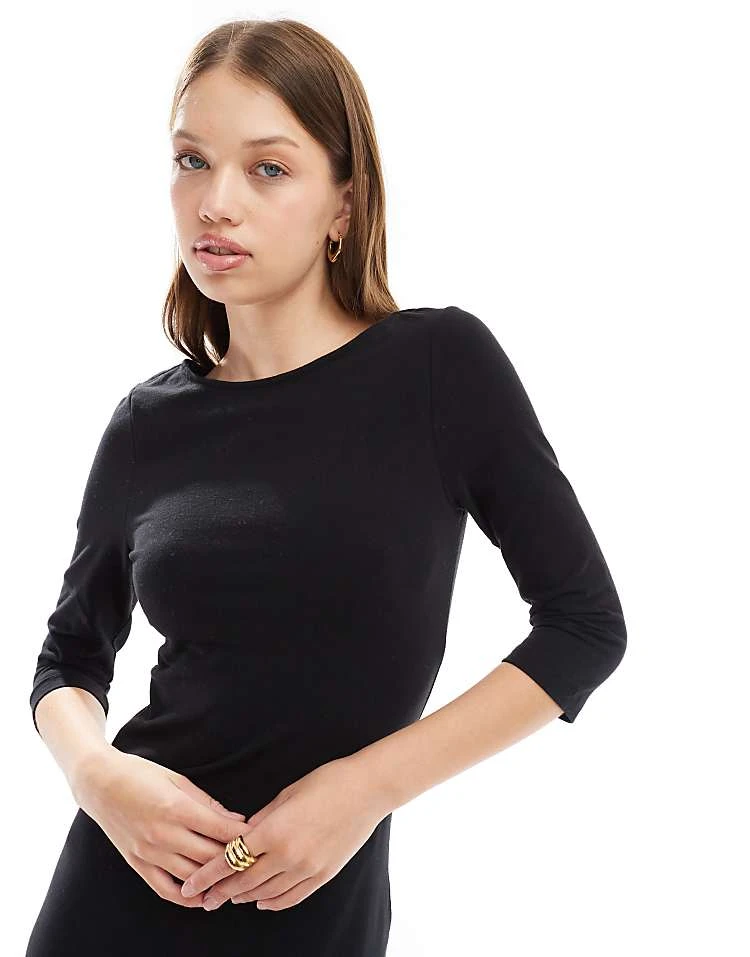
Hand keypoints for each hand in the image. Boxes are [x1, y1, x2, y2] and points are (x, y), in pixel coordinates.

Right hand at [74, 749, 248, 907]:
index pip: (220, 829)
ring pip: (191, 876)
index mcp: (177, 808)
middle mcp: (164, 834)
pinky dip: (186, 897)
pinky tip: (203, 897)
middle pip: (210, 856)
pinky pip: (165, 889)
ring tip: (234, 879)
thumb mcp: (178, 779)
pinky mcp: (137, 863)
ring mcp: (149, 852)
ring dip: (215, 880)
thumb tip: (235, 819)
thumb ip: (207, 803)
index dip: (243, 835)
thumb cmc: (141, 774)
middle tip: (253, 860)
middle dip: (234, 859)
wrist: (100, 784)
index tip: (259, 837)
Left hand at [180, 756, 387, 911]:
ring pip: (266, 893)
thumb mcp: (287, 794)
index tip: (191, 885)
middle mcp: (287, 855)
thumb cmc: (328, 782)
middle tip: (204, 899)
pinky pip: (291, 897)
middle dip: (221, 892)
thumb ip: (262, 818)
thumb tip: (244, 833)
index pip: (230, 859)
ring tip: (230, 898)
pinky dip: (273, 902)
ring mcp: (307, 868)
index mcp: (274, 830)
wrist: (368, 790)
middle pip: (244, 882)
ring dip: (244, 897)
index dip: (207, 875)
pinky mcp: (323, 875)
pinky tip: (262, 902)